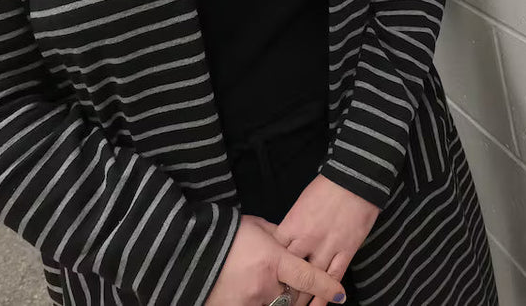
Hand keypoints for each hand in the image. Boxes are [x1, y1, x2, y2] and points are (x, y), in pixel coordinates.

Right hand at [206, 215, 345, 305]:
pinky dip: (256, 301)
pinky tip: (248, 291)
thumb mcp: (256, 227)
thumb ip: (278, 236)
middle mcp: (263, 286)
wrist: (184, 249)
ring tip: (260, 283)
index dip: (327, 287)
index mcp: (272, 260)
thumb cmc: (223, 233)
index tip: (340, 294)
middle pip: (293, 299)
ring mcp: (246, 302)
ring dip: (274, 299)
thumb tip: (290, 241)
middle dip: (297, 295)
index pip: (308, 277)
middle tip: (291, 286)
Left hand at [278, 175, 379, 305]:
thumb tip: (284, 244)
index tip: (263, 282)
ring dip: (301, 297)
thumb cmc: (327, 187)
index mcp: (292, 225)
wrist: (356, 178)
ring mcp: (328, 246)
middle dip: (281, 290)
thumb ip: (292, 226)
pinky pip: (334, 278)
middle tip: (277, 301)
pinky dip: (326, 295)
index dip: (267, 271)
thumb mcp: (301, 204)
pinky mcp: (347, 250)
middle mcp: (307, 239)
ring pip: (310, 281)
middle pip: (288, 273)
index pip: (273, 255)